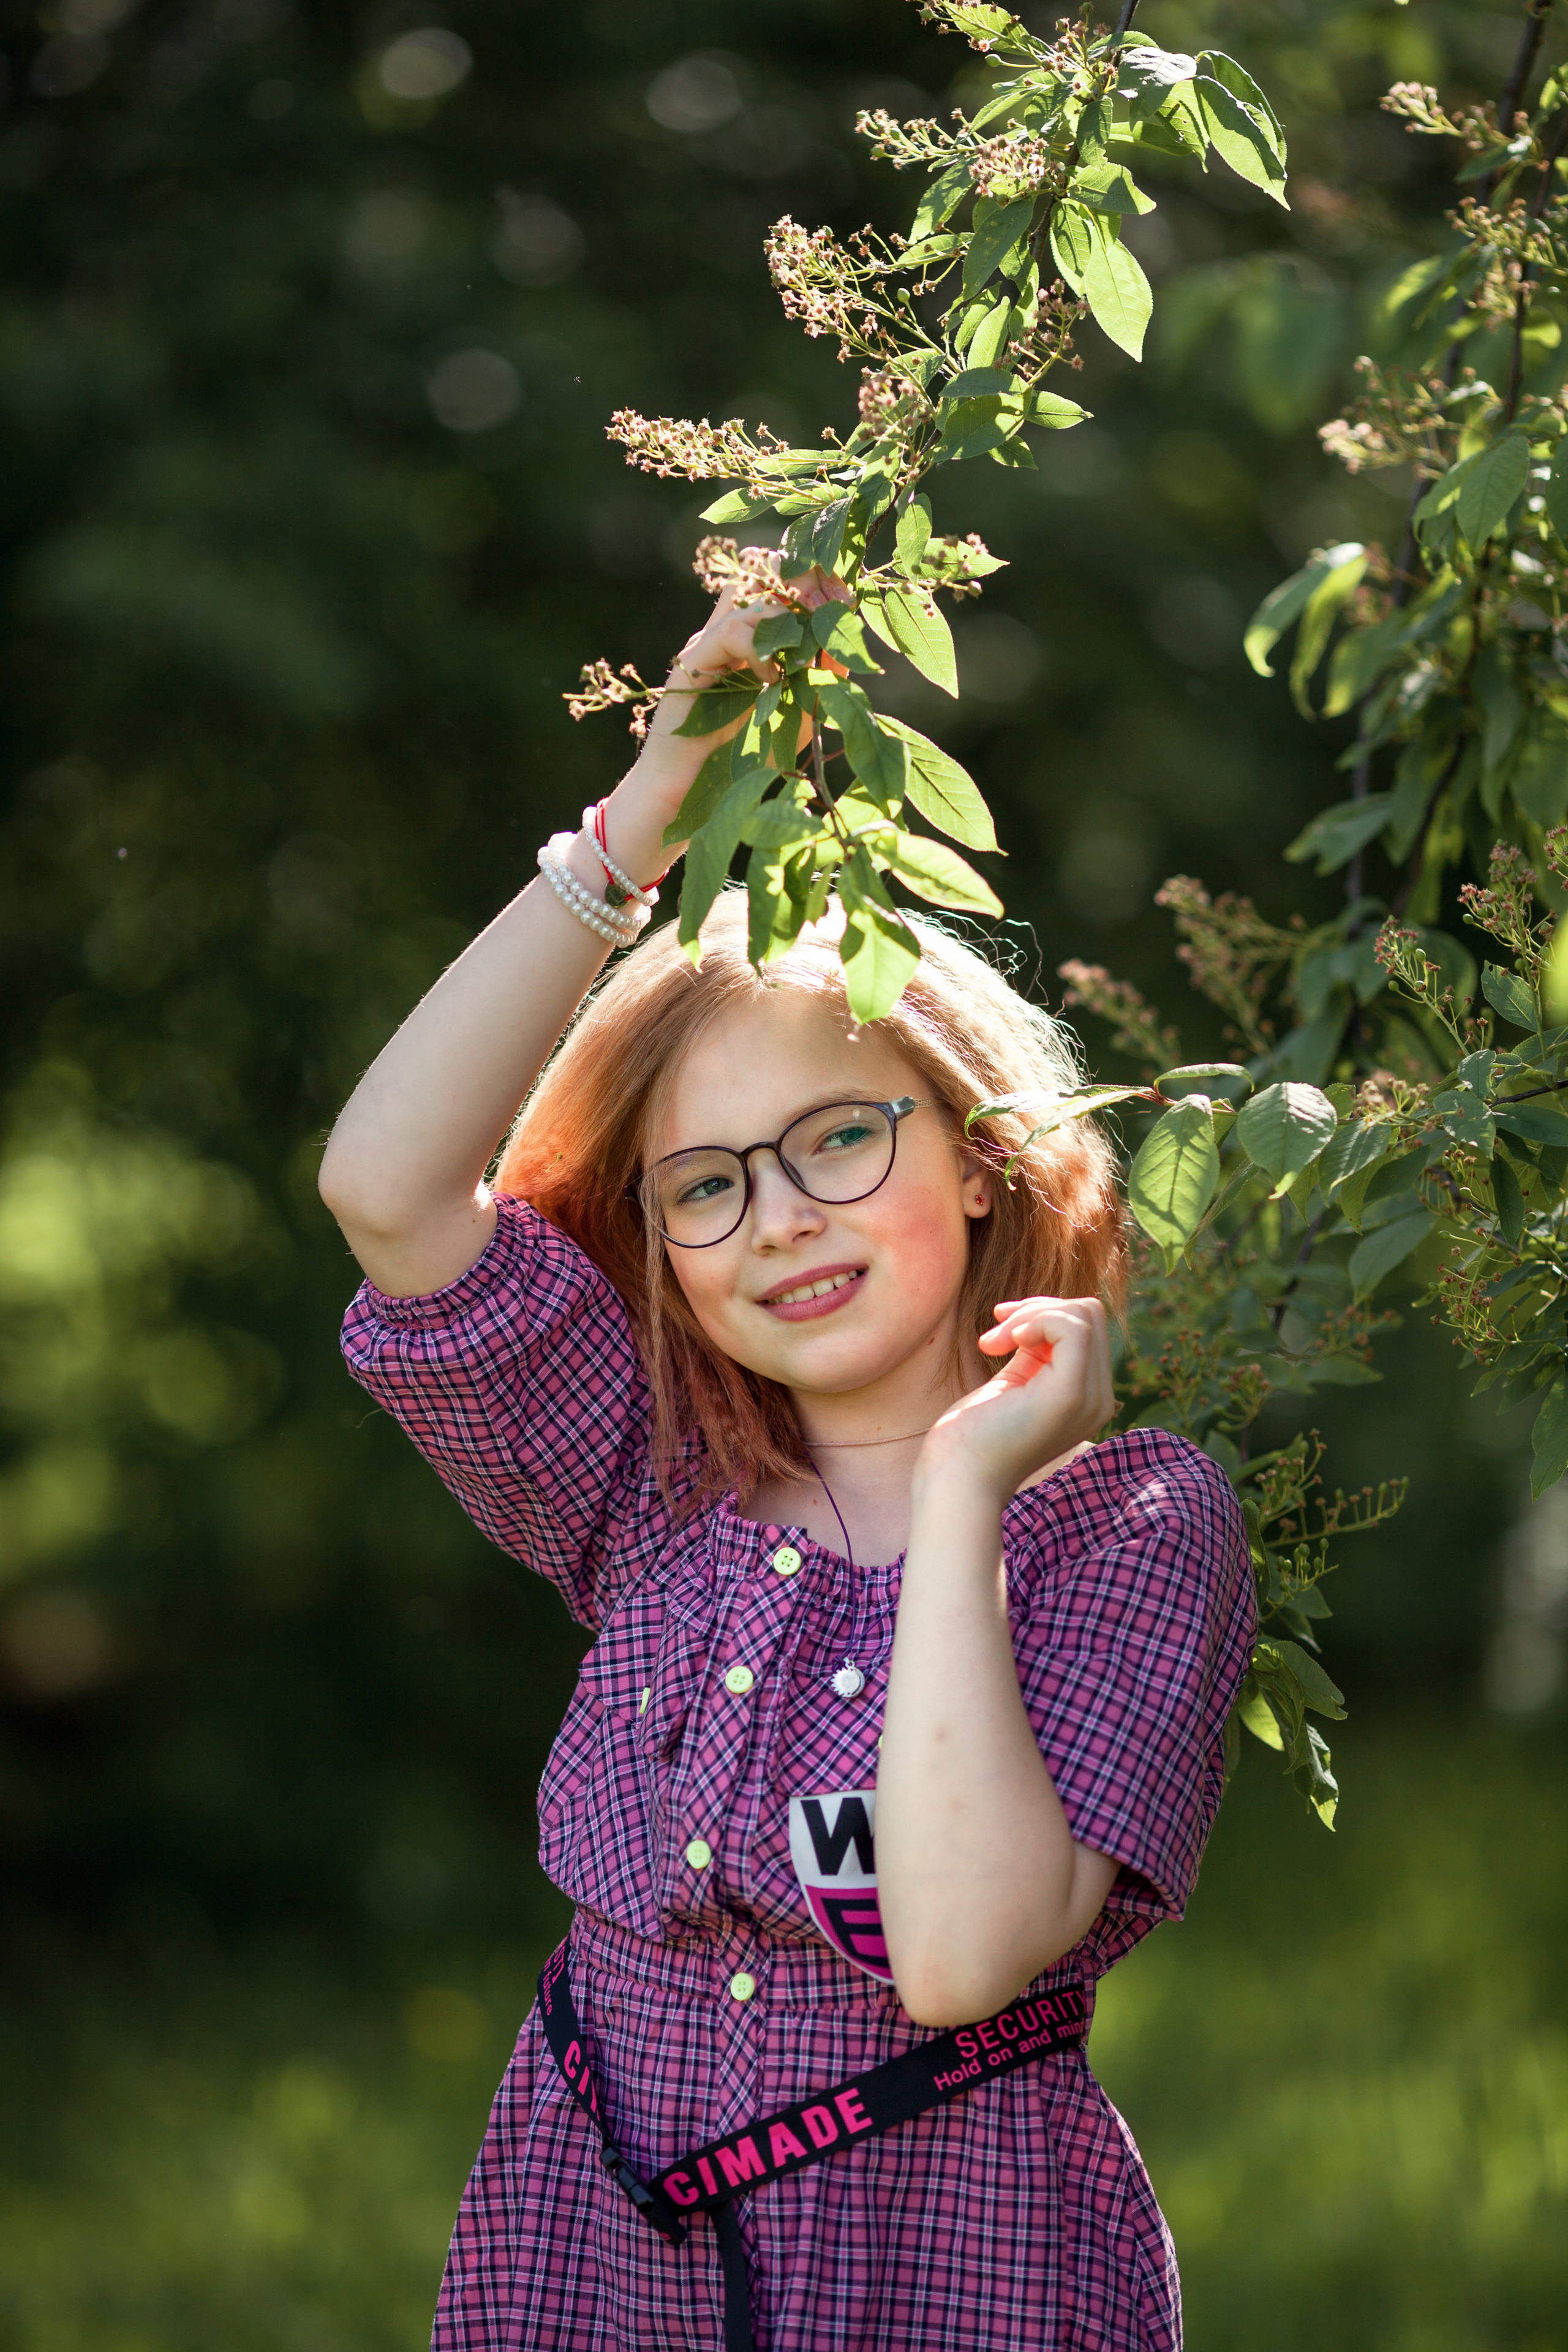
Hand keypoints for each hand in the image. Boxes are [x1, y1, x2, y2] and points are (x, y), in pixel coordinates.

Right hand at [598, 562, 847, 882]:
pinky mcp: (691, 663)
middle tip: (833, 600)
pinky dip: (759, 650)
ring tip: (801, 659)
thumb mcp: (796, 719)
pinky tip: (772, 681)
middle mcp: (729, 636)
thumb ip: (820, 683)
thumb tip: (844, 645)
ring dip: (786, 622)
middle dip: (805, 584)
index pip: (783, 592)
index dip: (815, 585)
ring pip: (751, 600)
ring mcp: (708, 646)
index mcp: (754, 644)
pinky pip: (730, 632)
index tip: (845, 593)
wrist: (688, 797)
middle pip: (765, 579)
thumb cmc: (740, 763)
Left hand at [915, 1297, 1113, 1510]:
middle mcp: (1099, 1399)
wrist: (956, 1480)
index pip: (1088, 1327)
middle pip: (1090, 1314)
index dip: (1043, 1313)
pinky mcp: (1070, 1395)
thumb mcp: (1013, 1382)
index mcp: (1086, 1397)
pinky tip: (1004, 1343)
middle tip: (994, 1335)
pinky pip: (1072, 1328)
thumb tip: (1037, 1311)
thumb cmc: (972, 1435)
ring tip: (993, 1342)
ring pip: (1085, 1315)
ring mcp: (1090, 1399)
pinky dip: (1034, 1320)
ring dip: (1030, 1314)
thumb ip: (1035, 1352)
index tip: (1000, 1330)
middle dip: (1036, 1309)